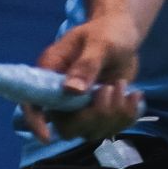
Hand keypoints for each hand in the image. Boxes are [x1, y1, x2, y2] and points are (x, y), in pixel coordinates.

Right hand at [21, 15, 144, 144]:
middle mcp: (62, 94)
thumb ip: (87, 65)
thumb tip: (71, 90)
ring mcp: (81, 106)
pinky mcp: (100, 112)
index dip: (36, 122)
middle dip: (93, 116)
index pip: (33, 103)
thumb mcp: (100, 42)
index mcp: (51, 72)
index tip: (47, 137)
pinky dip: (127, 116)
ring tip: (122, 85)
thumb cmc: (107, 31)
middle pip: (66, 126)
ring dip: (113, 115)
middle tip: (109, 89)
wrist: (123, 34)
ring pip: (91, 131)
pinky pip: (111, 128)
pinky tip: (134, 95)